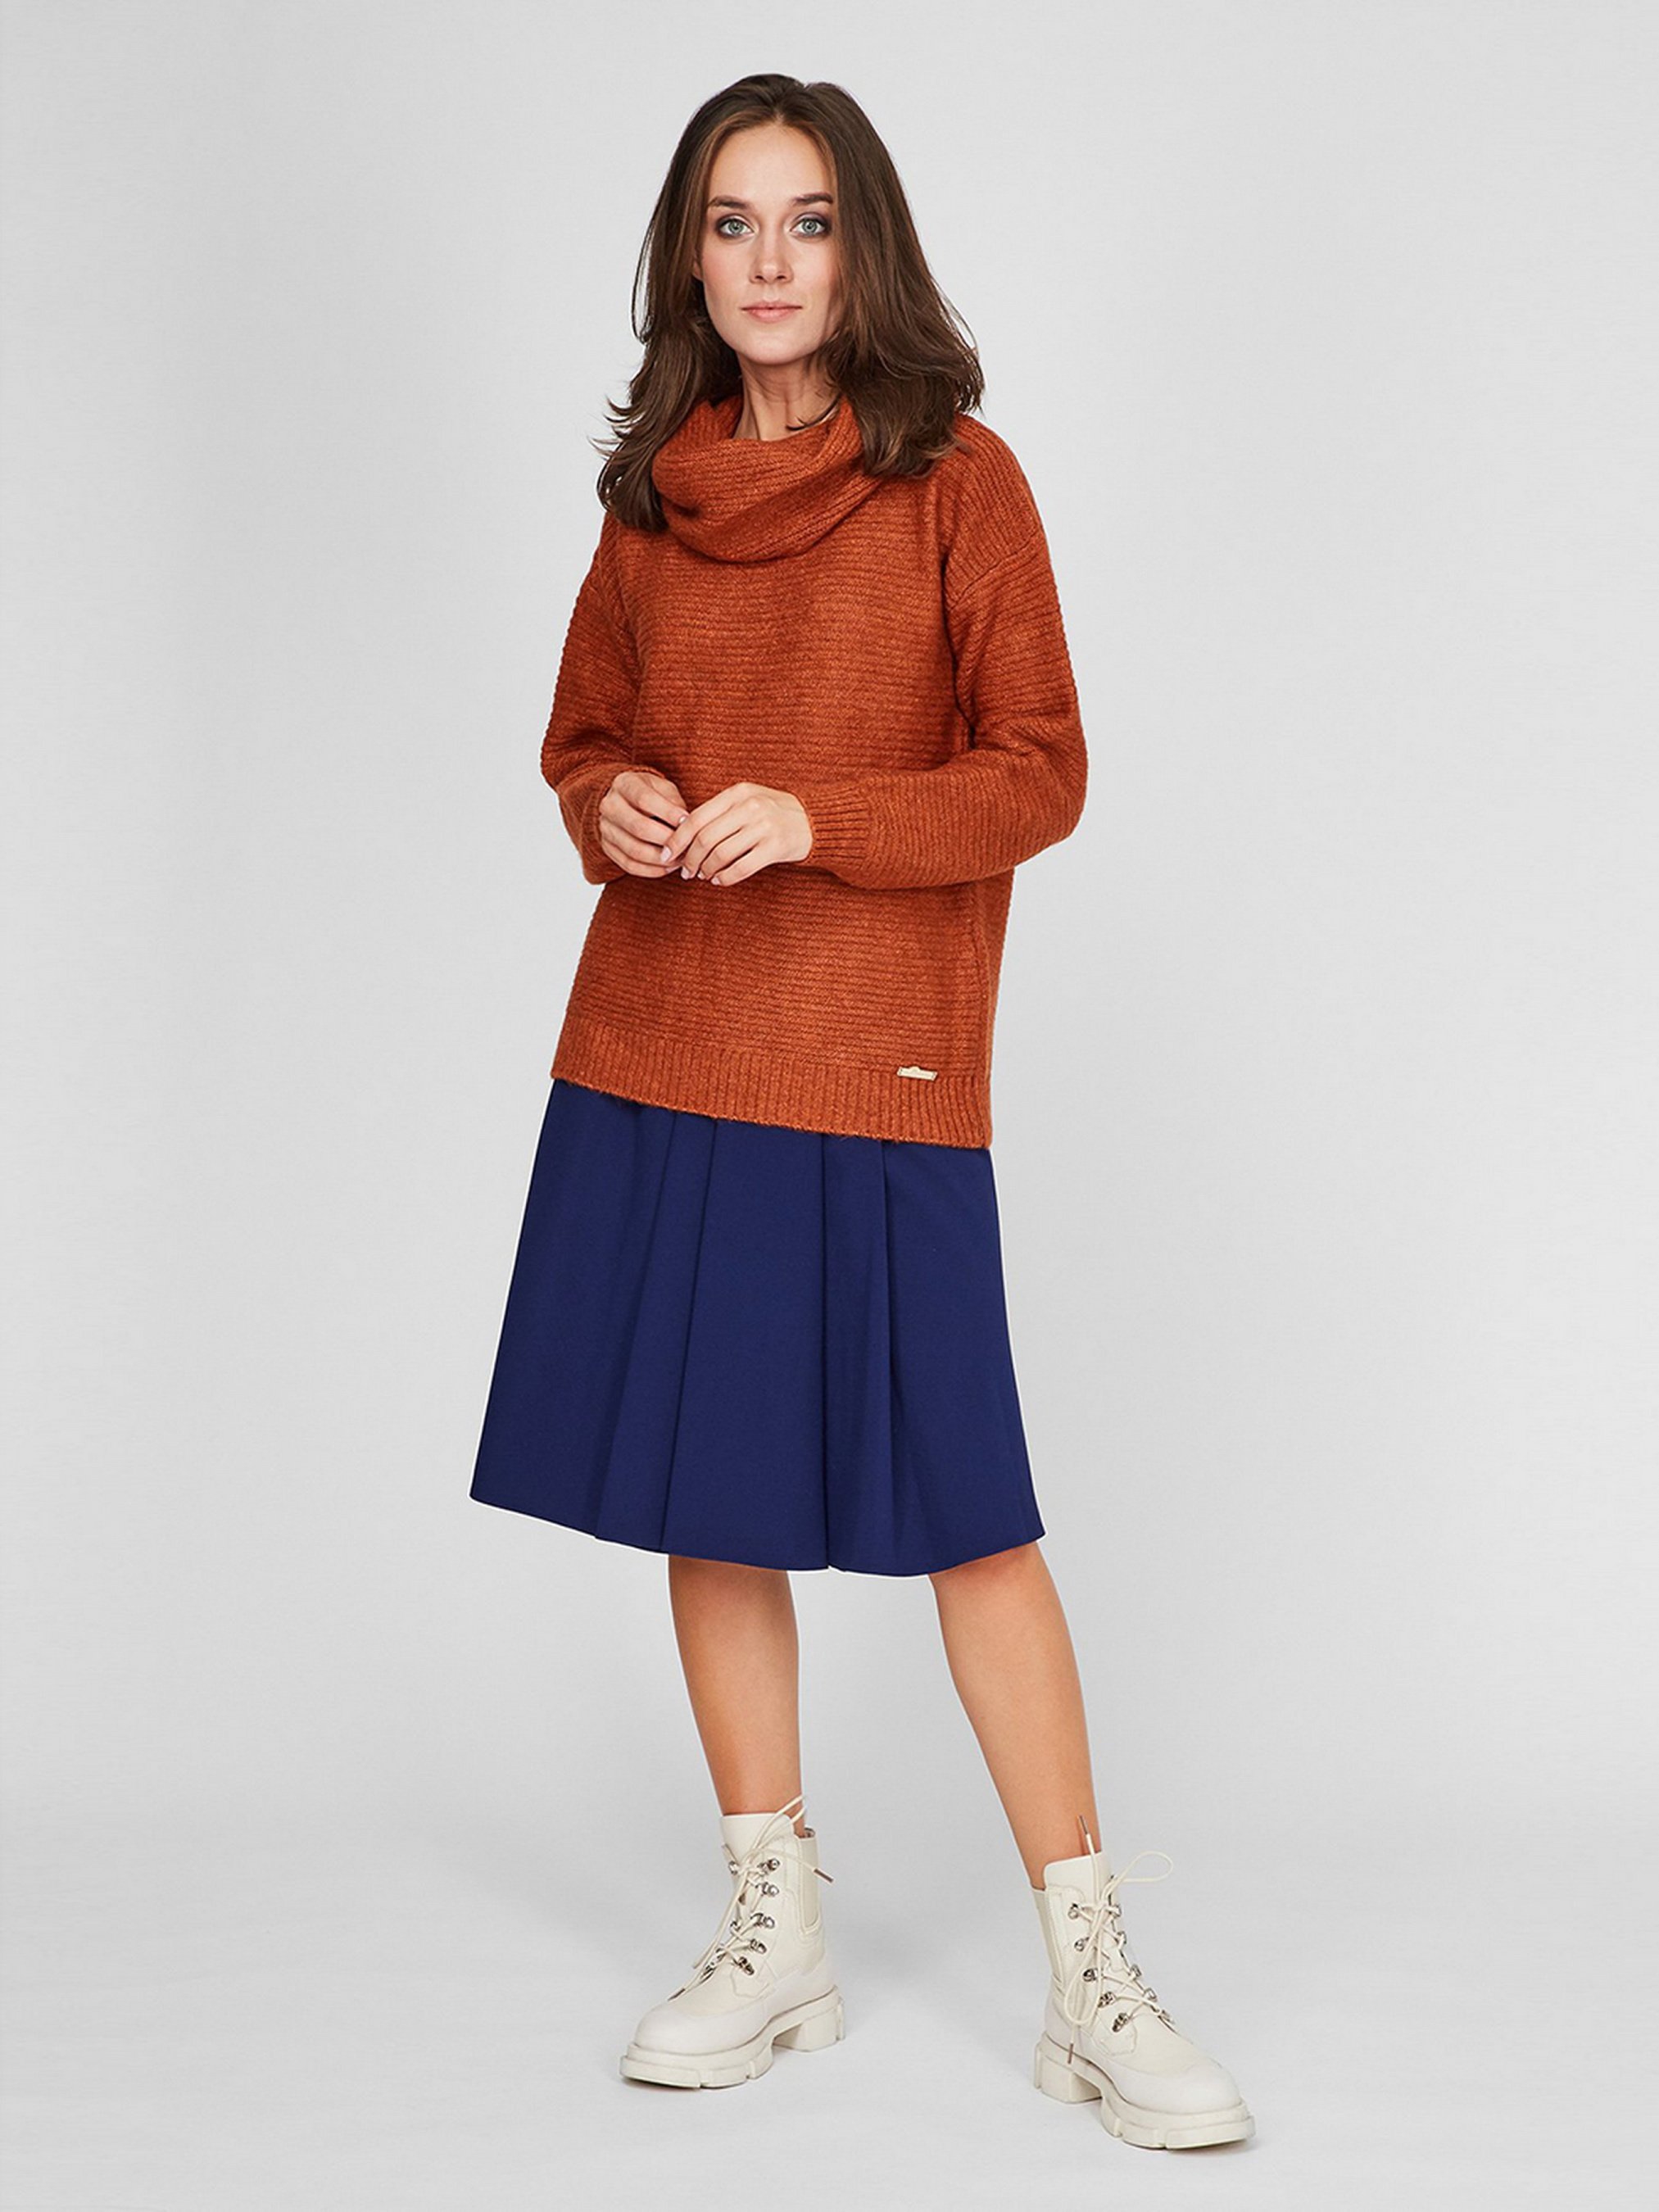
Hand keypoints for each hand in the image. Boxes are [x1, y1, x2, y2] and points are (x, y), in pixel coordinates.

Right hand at [597, 766, 690, 875]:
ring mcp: (605, 828)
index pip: (644, 799)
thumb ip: (674, 802)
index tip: (687, 821)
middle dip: (666, 839)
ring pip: (634, 850)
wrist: (625, 803)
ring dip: (661, 859)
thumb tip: (686, 824)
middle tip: (686, 846)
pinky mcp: (607, 848)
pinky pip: (629, 865)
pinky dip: (651, 870)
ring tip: (681, 859)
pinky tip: (668, 867)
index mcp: (623, 784)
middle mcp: (609, 806)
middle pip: (638, 827)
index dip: (668, 812)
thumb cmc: (651, 794)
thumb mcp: (663, 788)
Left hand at [658, 782, 811, 885]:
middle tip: (684, 871)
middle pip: (705, 839)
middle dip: (689, 859)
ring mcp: (763, 827)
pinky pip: (740, 868)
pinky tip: (719, 880)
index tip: (666, 854)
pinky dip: (725, 878)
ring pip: (720, 855)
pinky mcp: (775, 847)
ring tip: (703, 876)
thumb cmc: (774, 812)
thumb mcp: (747, 800)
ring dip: (706, 870)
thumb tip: (682, 835)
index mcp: (737, 793)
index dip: (677, 839)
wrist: (815, 819)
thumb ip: (719, 811)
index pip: (696, 818)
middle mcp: (749, 807)